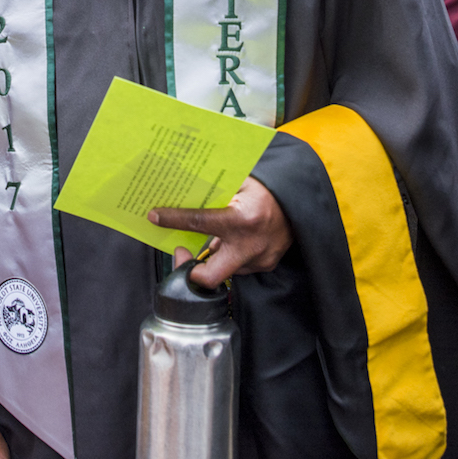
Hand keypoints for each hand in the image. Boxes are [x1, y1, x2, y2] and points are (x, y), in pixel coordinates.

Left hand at [148, 176, 292, 288]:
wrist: (302, 199)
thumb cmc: (269, 188)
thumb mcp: (241, 182)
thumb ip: (216, 192)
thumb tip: (184, 191)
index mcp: (242, 219)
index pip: (199, 223)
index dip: (173, 219)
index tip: (155, 216)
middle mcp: (250, 245)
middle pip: (209, 276)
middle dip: (190, 271)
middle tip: (180, 253)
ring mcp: (260, 259)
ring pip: (224, 269)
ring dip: (214, 257)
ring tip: (213, 239)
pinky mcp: (267, 265)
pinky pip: (240, 266)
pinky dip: (232, 254)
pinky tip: (233, 241)